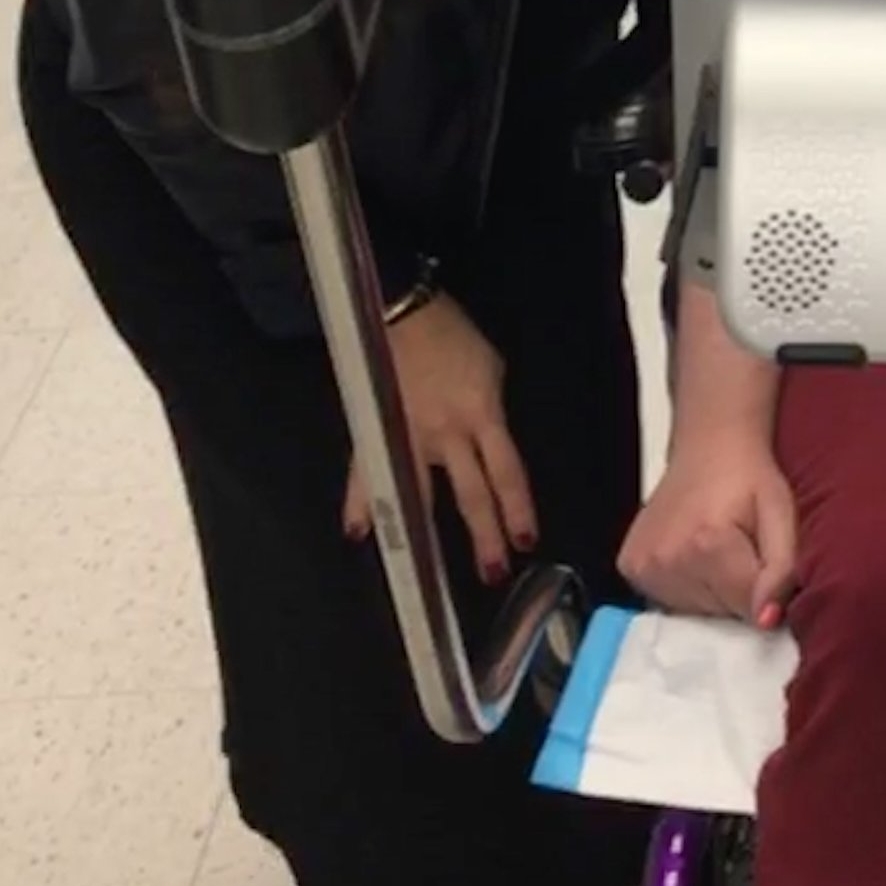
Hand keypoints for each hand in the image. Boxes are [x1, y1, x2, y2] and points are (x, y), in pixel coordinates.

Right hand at [342, 295, 537, 582]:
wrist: (404, 313)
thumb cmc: (455, 336)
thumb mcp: (491, 370)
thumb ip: (490, 414)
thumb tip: (488, 442)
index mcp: (482, 414)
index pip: (506, 470)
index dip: (517, 507)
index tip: (527, 539)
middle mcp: (448, 433)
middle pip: (471, 492)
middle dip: (485, 534)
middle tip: (495, 572)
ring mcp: (408, 436)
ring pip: (423, 494)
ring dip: (426, 534)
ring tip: (423, 570)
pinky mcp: (377, 431)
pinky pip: (366, 473)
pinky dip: (359, 502)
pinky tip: (358, 531)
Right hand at [621, 429, 799, 627]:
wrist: (710, 444)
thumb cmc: (749, 477)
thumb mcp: (781, 513)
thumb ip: (781, 569)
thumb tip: (766, 621)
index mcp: (707, 544)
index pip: (747, 609)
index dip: (764, 591)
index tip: (765, 562)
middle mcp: (667, 559)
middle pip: (719, 614)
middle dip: (737, 591)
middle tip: (741, 550)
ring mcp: (642, 566)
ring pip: (694, 613)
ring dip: (711, 592)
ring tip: (717, 551)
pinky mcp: (628, 567)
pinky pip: (666, 602)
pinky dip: (685, 588)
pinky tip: (692, 555)